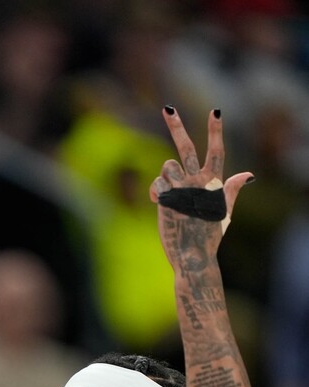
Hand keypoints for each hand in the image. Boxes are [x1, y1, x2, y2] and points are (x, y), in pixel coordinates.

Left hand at [149, 107, 253, 265]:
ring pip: (167, 166)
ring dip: (167, 175)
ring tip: (172, 195)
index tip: (216, 112)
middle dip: (177, 127)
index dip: (215, 131)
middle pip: (186, 148)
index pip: (216, 152)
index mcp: (213, 184)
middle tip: (168, 109)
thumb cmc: (209, 238)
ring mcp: (181, 190)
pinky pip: (157, 183)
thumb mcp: (224, 213)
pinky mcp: (166, 198)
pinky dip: (157, 190)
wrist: (193, 257)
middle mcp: (198, 183)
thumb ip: (231, 190)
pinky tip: (160, 203)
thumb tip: (248, 174)